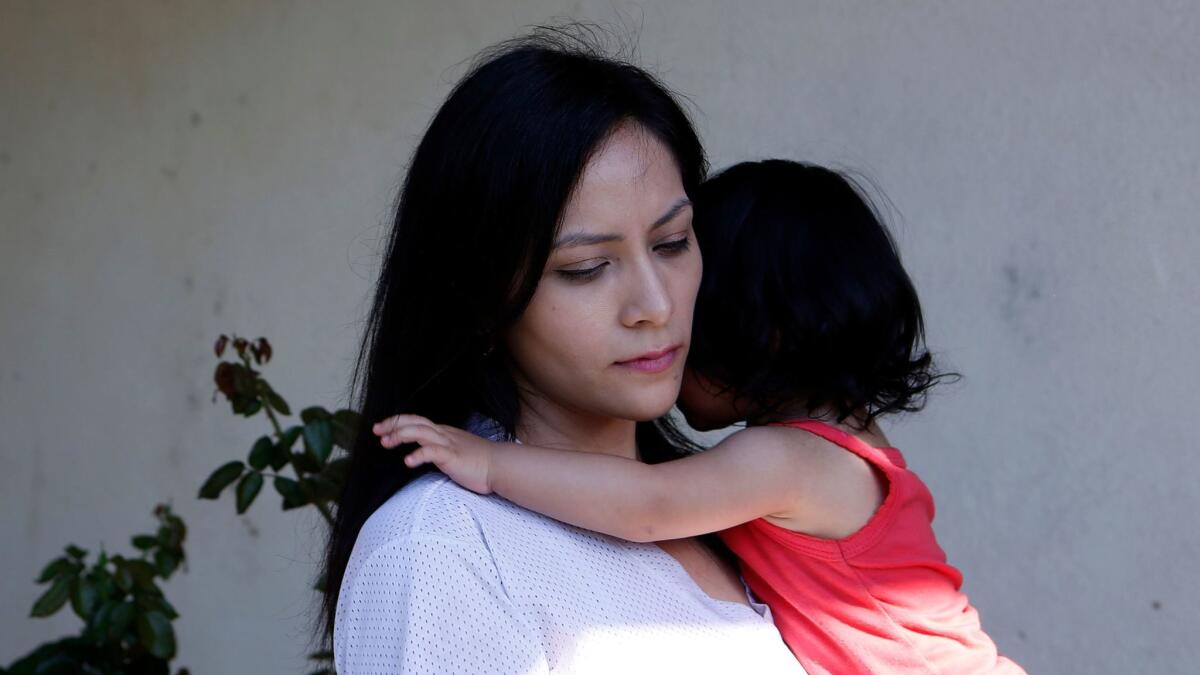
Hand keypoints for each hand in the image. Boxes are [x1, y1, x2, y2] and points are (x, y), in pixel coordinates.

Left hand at [373, 414, 494, 494]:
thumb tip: (423, 453)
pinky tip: (407, 461)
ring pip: (420, 432)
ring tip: (386, 443)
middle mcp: (443, 434)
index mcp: (443, 432)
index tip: (381, 428)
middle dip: (393, 424)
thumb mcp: (454, 451)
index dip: (397, 422)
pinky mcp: (452, 457)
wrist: (499, 465)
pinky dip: (418, 454)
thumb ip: (439, 449)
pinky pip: (432, 452)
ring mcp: (447, 444)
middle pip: (414, 422)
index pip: (416, 421)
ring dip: (400, 435)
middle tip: (376, 431)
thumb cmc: (478, 462)